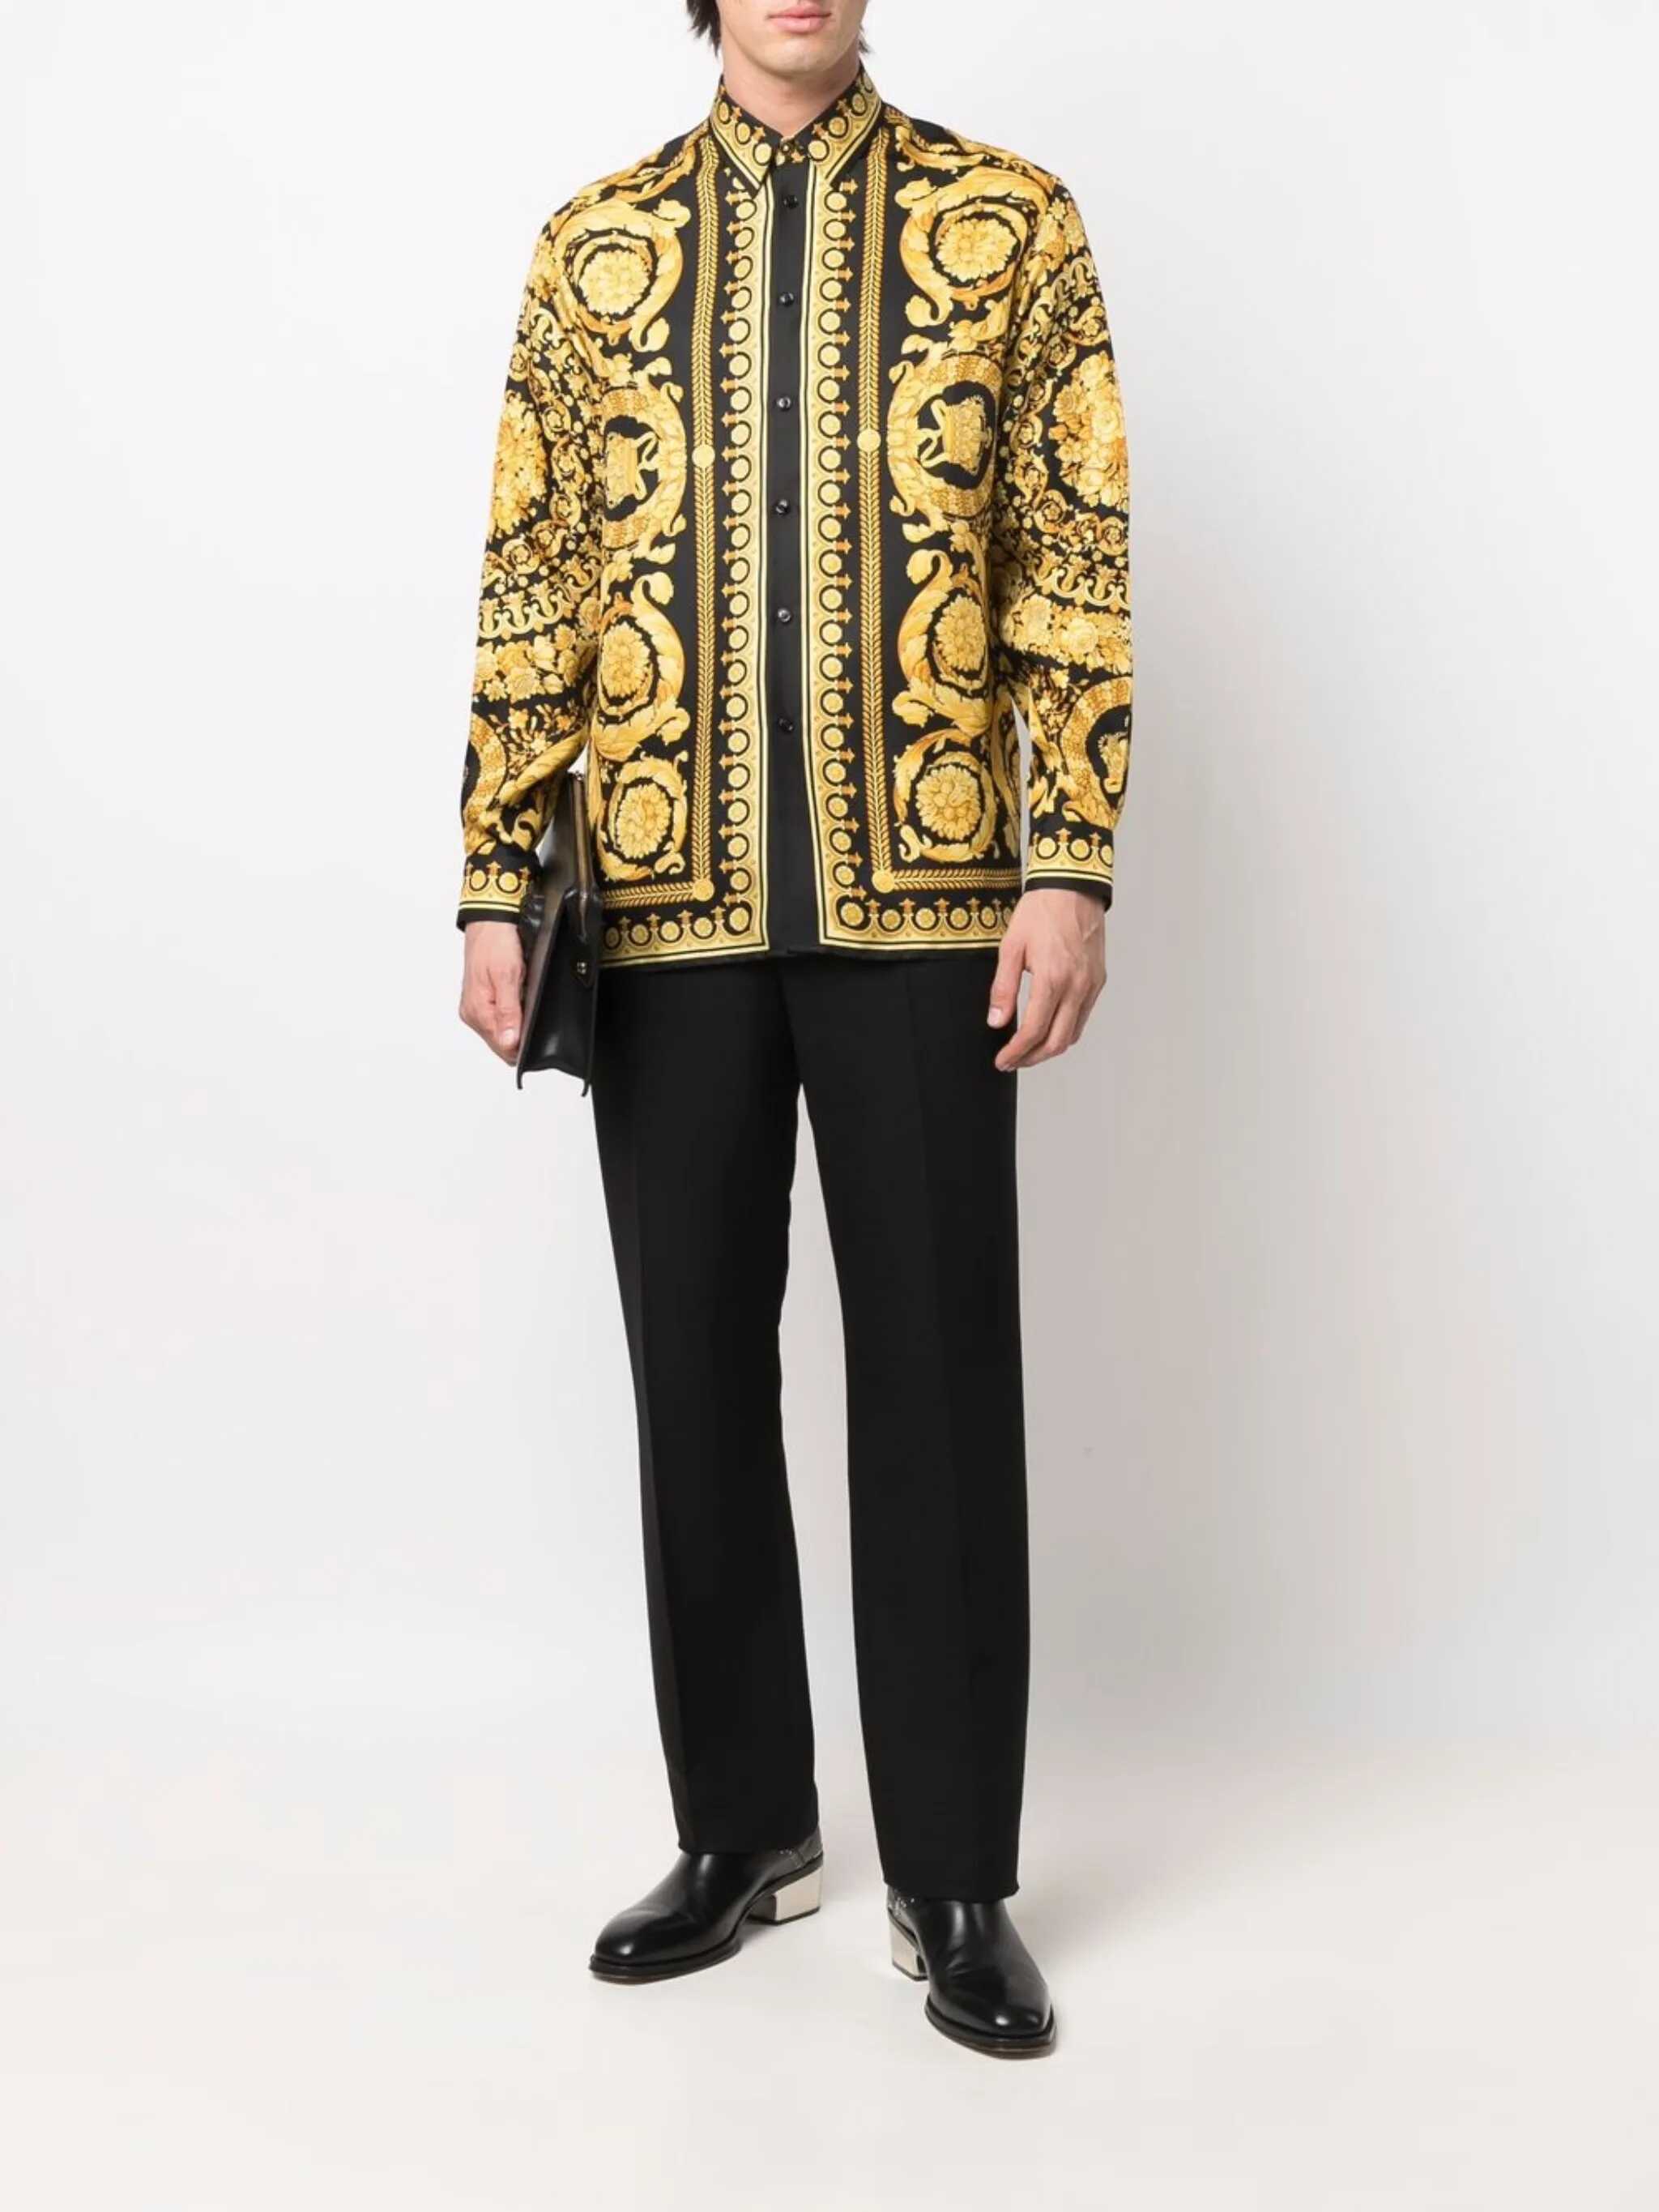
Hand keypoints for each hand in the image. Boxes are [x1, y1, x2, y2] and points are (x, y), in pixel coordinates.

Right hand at [460, 919, 524, 1061]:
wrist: (489, 922)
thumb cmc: (496, 944)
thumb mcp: (508, 977)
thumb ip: (508, 1012)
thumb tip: (510, 1042)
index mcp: (477, 1012)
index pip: (503, 1048)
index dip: (523, 1044)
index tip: (536, 1030)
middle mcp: (473, 1014)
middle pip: (502, 1043)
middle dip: (520, 1033)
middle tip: (530, 1008)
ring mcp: (475, 1008)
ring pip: (501, 1032)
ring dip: (516, 1022)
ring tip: (523, 999)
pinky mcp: (480, 1001)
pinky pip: (497, 1018)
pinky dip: (510, 1013)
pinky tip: (517, 998)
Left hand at [987, 888, 1106, 1071]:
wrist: (1073, 888)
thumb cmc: (1040, 912)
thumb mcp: (1011, 947)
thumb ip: (1003, 988)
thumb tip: (996, 1022)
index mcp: (1053, 979)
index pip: (1034, 1032)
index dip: (1016, 1052)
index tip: (1002, 1061)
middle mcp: (1077, 987)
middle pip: (1056, 1042)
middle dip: (1032, 1059)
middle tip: (1012, 1062)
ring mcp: (1092, 986)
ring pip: (1072, 1034)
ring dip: (1049, 1048)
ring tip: (1027, 1049)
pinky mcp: (1099, 981)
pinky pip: (1083, 1017)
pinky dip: (1065, 1031)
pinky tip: (1048, 1028)